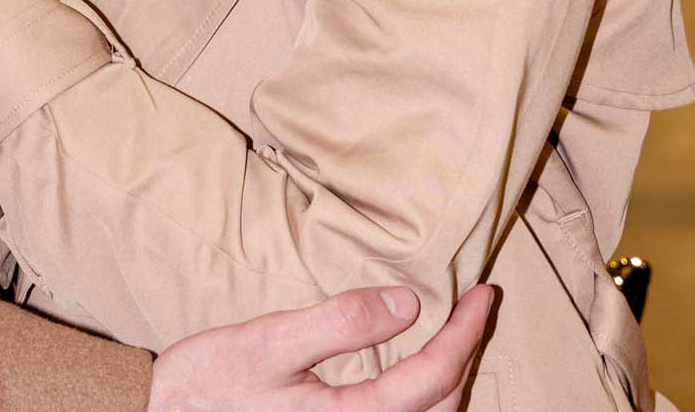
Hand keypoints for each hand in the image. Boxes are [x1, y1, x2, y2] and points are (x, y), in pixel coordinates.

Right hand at [148, 284, 492, 411]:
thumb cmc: (209, 385)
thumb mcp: (271, 341)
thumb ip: (340, 323)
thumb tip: (407, 304)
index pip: (433, 378)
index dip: (466, 334)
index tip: (484, 293)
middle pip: (439, 407)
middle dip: (465, 357)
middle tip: (476, 308)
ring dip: (445, 380)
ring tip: (452, 334)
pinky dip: (417, 397)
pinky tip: (409, 371)